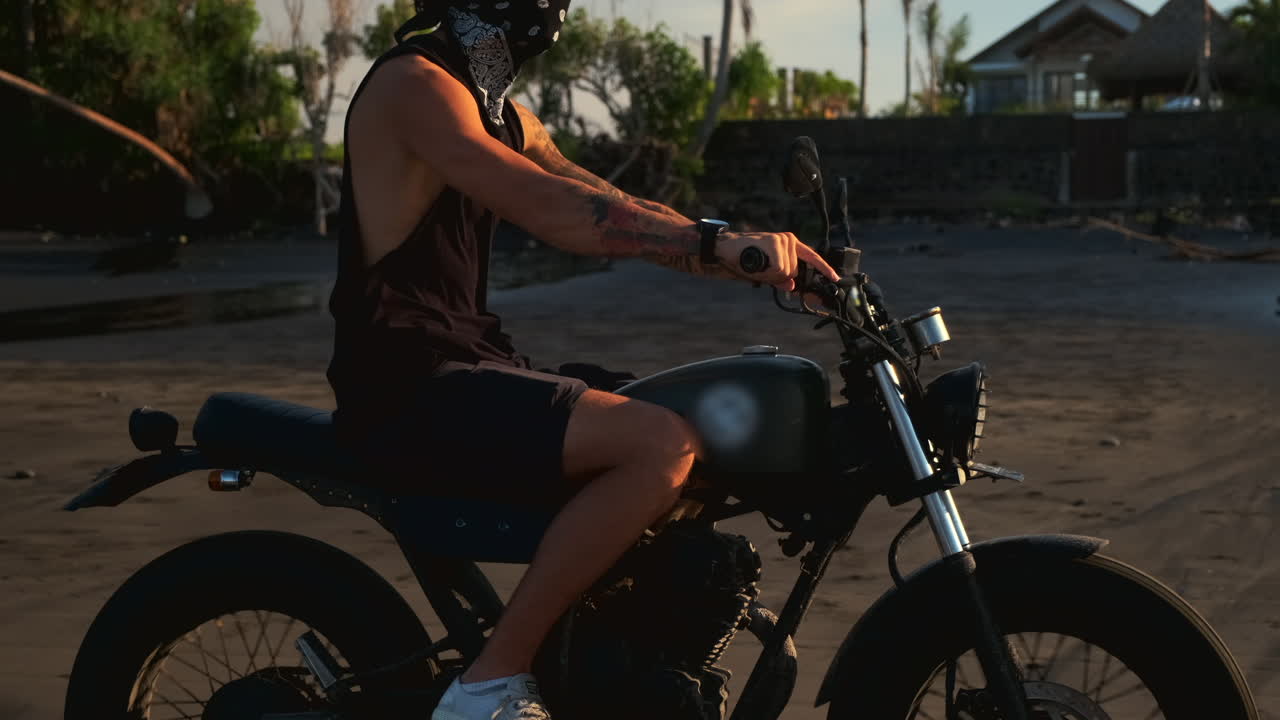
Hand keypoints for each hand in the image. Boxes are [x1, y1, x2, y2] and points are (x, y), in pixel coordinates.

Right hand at [716, 231, 839, 291]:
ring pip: (787, 271)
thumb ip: (782, 280)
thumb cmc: (743, 261)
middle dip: (779, 278)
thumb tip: (793, 286)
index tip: (835, 279)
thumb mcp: (766, 273)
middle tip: (761, 270)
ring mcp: (783, 240)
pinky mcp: (776, 242)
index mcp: (789, 245)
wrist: (724, 251)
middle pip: (795, 271)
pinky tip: (757, 263)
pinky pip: (780, 269)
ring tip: (757, 265)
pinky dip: (768, 272)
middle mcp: (788, 241)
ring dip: (771, 275)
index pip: (811, 258)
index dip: (824, 269)